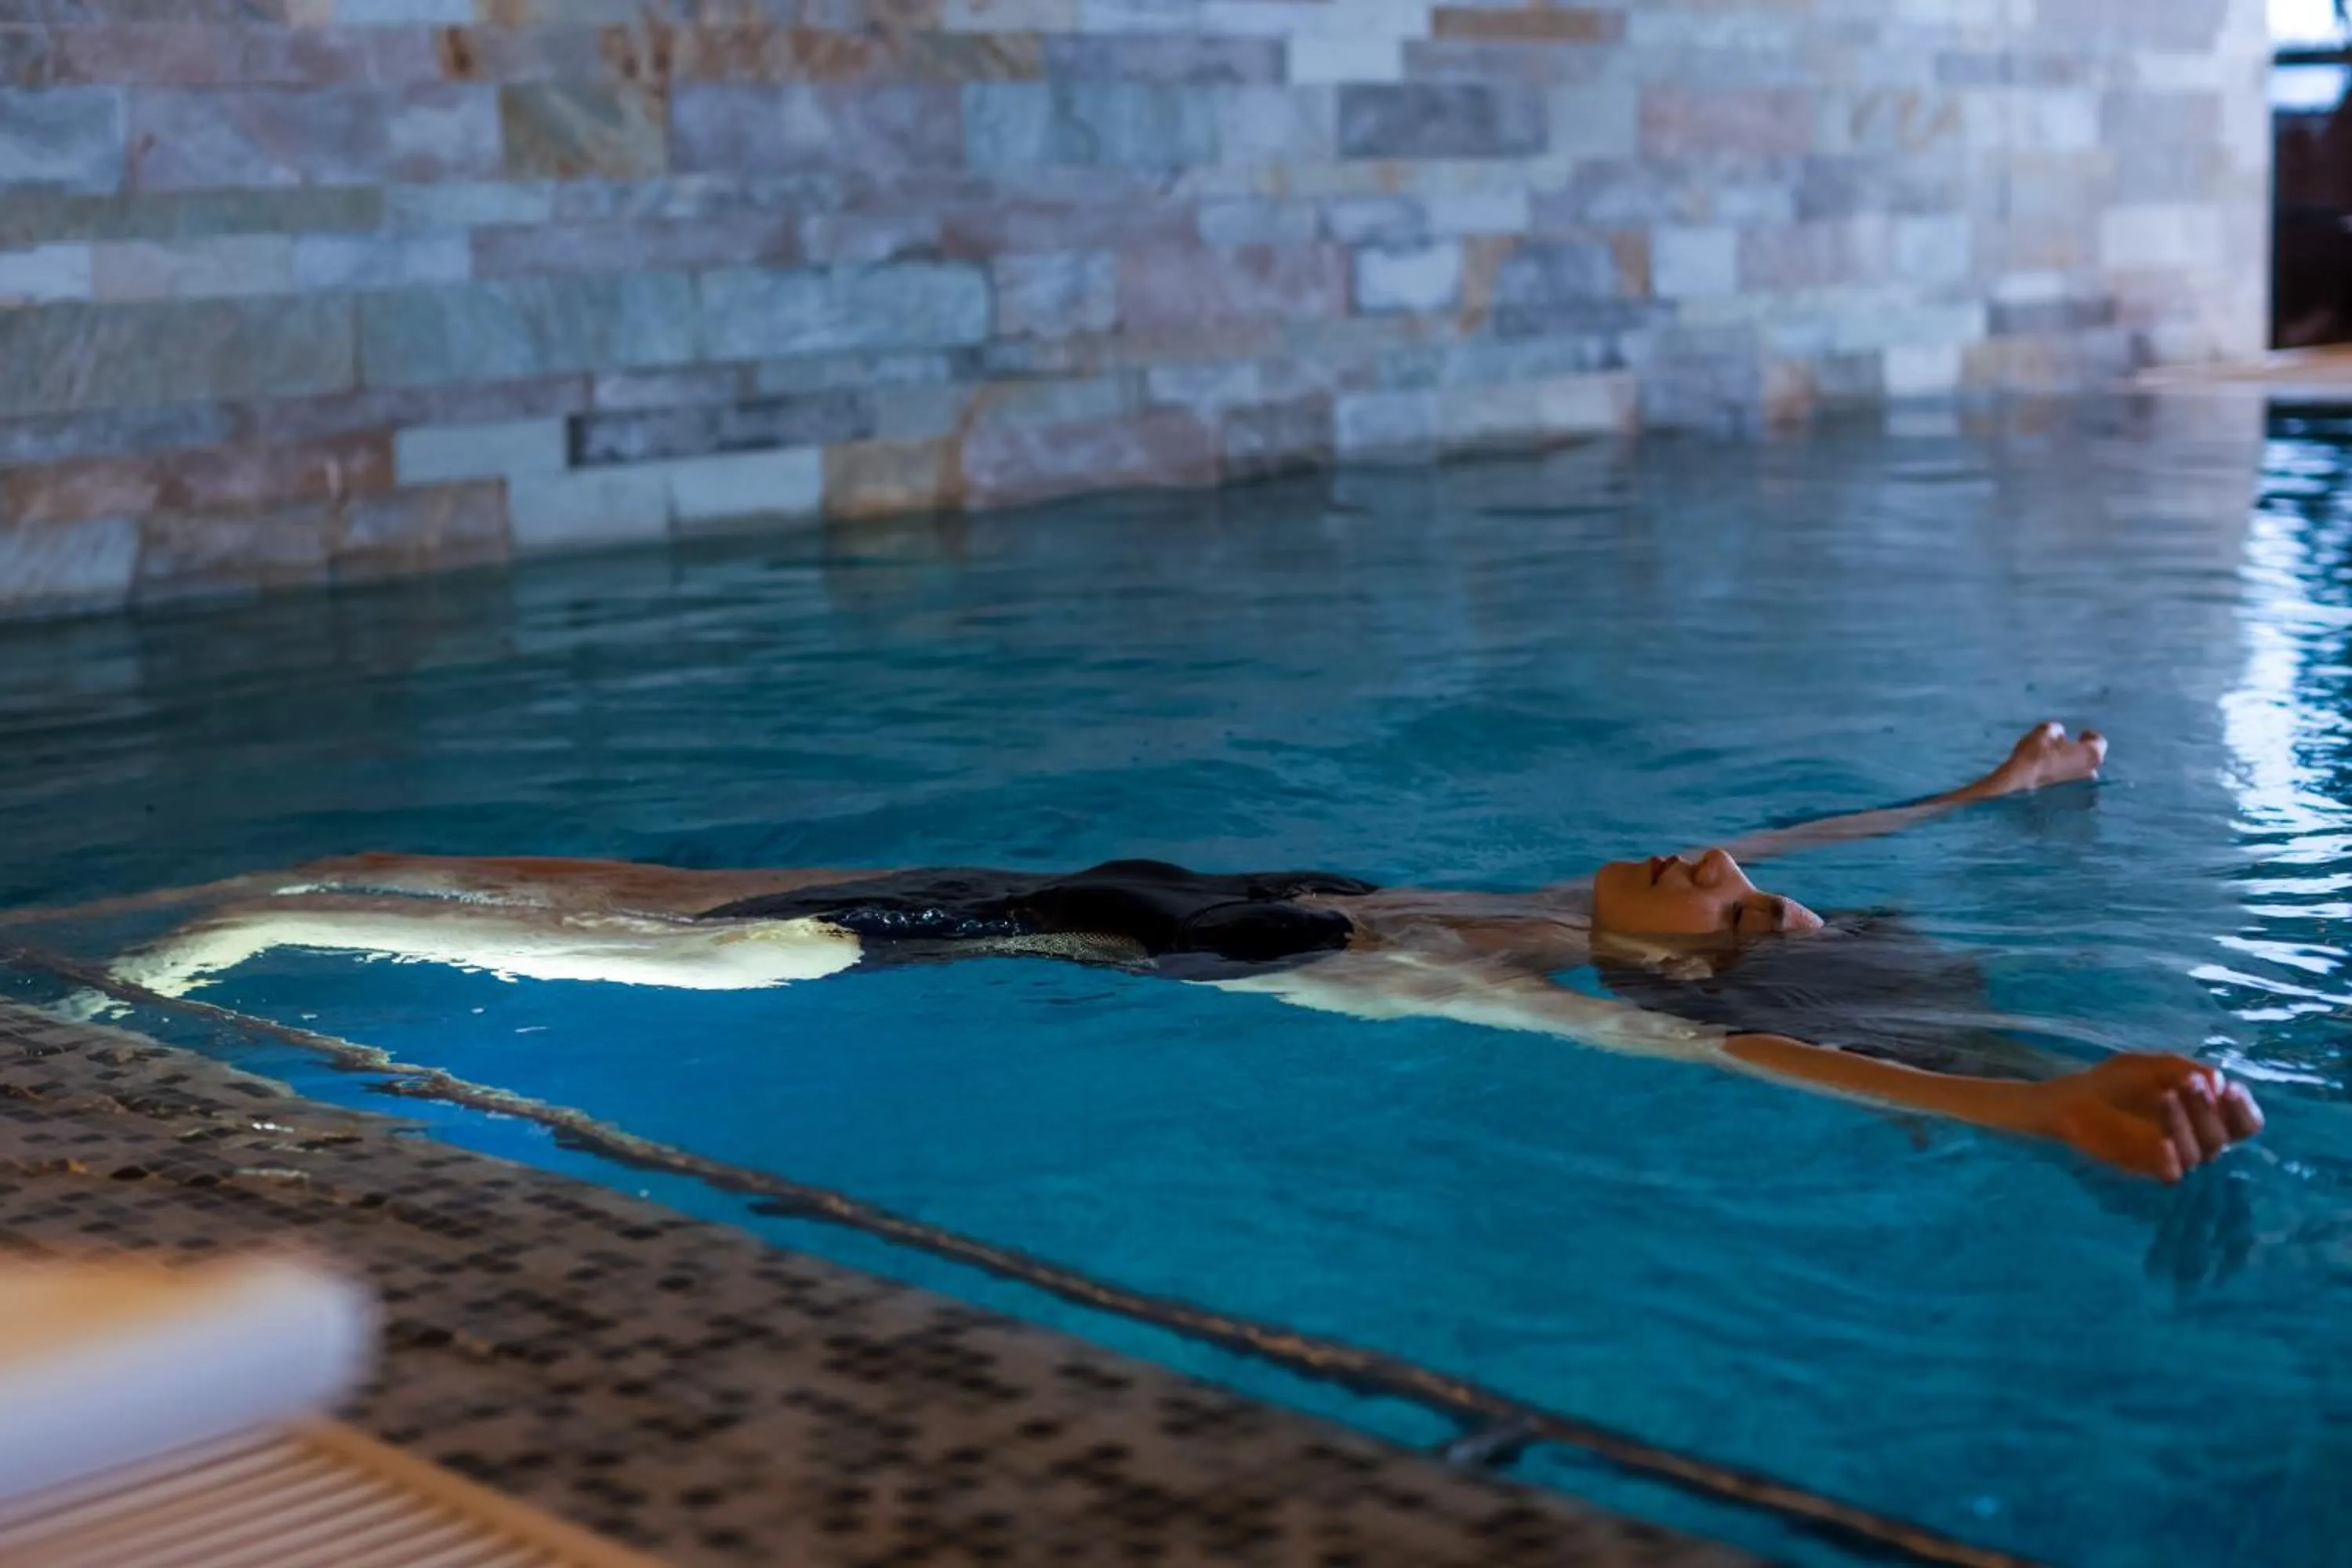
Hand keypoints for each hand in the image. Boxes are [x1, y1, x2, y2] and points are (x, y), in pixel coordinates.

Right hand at [1967, 720, 2106, 798]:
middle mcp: (2092, 773)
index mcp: (2091, 753)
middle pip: (2090, 760)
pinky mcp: (2070, 804)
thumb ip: (2058, 730)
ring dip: (2071, 769)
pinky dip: (2064, 784)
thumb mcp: (2044, 731)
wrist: (2018, 785)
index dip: (2089, 736)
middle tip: (2064, 750)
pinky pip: (2071, 790)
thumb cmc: (2034, 755)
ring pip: (2080, 776)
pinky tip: (2049, 781)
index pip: (2098, 741)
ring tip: (2054, 766)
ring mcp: (2082, 791)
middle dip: (2080, 754)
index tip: (2081, 734)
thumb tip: (2060, 734)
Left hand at [2033, 1054, 2263, 1181]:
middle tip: (2190, 1084)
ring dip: (2186, 1124)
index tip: (2230, 1089)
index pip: (2244, 1124)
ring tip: (2167, 1095)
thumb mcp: (2148, 1067)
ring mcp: (2172, 1160)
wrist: (2067, 1101)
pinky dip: (2170, 1160)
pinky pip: (2170, 1174)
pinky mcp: (2145, 1171)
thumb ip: (2182, 1069)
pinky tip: (2164, 1142)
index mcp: (2205, 1118)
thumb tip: (2218, 1081)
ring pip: (2199, 1154)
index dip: (2244, 1109)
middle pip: (2223, 1137)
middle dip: (2208, 1108)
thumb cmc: (2113, 1083)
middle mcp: (2196, 1142)